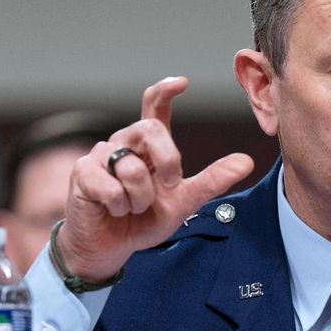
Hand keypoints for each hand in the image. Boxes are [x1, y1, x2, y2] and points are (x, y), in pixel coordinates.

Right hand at [56, 76, 253, 281]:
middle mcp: (125, 143)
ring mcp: (100, 156)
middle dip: (168, 159)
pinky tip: (114, 211)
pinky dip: (120, 206)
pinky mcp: (82, 173)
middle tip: (170, 185)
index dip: (166, 91)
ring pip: (131, 166)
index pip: (155, 106)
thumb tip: (247, 162)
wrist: (110, 247)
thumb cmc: (144, 220)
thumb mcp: (184, 201)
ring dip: (141, 197)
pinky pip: (111, 187)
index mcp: (150, 146)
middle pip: (151, 127)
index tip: (182, 82)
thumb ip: (213, 181)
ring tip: (134, 208)